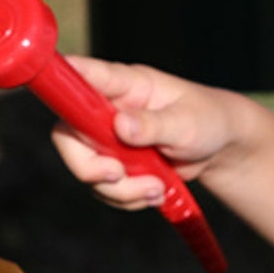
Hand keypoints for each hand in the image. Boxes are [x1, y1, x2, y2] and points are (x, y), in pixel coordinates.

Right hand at [47, 56, 235, 209]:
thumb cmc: (207, 120)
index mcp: (125, 84)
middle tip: (117, 176)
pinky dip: (128, 198)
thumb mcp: (187, 122)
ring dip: (120, 189)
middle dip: (88, 165)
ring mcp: (107, 137)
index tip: (54, 89)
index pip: (84, 74)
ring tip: (157, 189)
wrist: (219, 148)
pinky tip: (155, 192)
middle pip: (67, 134)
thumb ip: (154, 124)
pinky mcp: (114, 163)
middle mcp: (107, 108)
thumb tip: (122, 125)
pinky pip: (104, 188)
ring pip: (86, 168)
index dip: (62, 79)